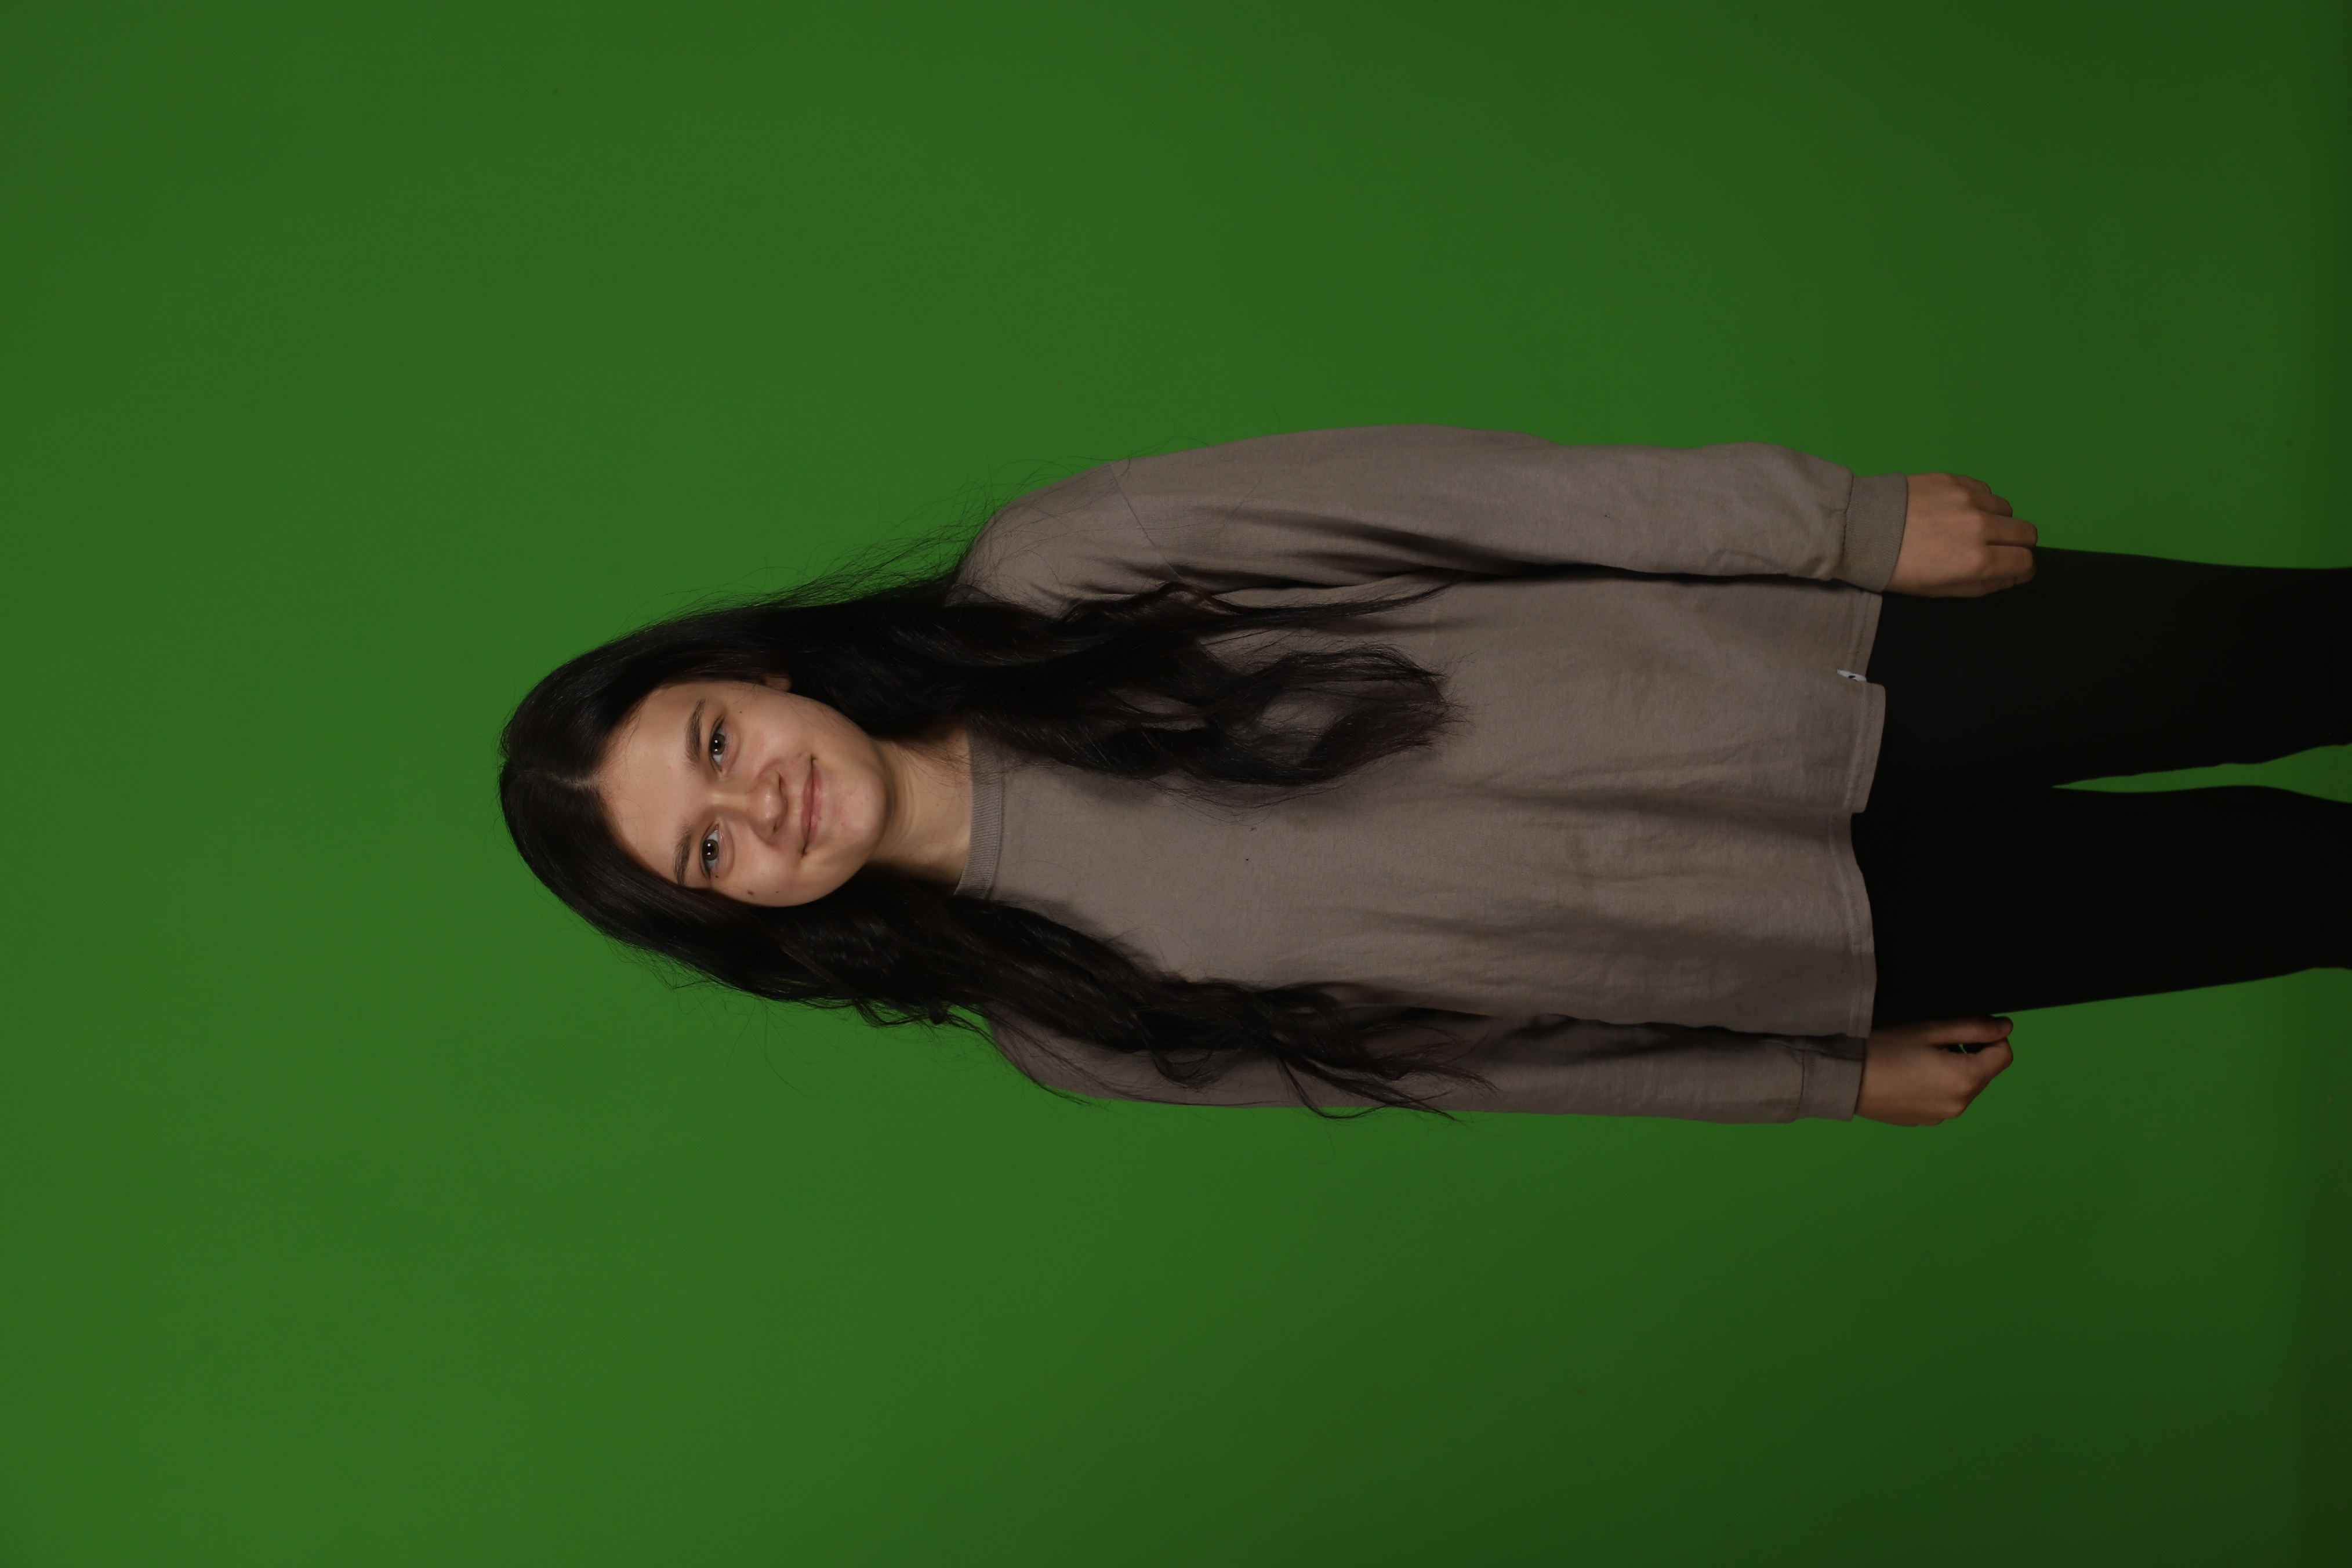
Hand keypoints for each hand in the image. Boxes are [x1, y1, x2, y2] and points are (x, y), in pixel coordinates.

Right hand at [1857, 1017, 2014, 1124]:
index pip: (2004, 1054)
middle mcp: (1959, 1104)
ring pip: (1963, 1087)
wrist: (1842, 1078)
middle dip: (1970, 1054)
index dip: (1991, 1037)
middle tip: (1935, 1040)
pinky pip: (1943, 1100)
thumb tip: (2005, 1027)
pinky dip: (1936, 1085)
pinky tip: (1909, 1074)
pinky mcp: (1923, 1120)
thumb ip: (1973, 1027)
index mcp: (1965, 1079)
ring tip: (1919, 1057)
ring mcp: (1941, 1116)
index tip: (1965, 1030)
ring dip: (1953, 1070)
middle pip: (1984, 1072)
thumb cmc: (1881, 1048)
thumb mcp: (1929, 1029)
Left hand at [1887, 473, 2037, 596]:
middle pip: (2027, 533)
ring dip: (1997, 521)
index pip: (2026, 561)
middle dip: (2016, 545)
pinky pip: (1985, 490)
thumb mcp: (1938, 590)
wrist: (1860, 530)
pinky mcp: (1955, 479)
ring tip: (1968, 528)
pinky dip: (1979, 502)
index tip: (2011, 569)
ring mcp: (1968, 499)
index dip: (2021, 569)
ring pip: (2007, 509)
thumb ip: (1982, 585)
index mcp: (1976, 560)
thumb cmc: (1896, 568)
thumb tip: (2012, 577)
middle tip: (1995, 549)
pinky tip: (1955, 510)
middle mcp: (1980, 527)